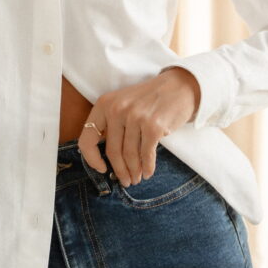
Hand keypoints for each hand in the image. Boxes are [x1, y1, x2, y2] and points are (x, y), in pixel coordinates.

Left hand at [79, 68, 200, 186]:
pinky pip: (146, 154)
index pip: (87, 138)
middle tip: (126, 181)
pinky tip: (147, 173)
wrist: (179, 86)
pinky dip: (147, 167)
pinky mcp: (153, 126)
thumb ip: (112, 125)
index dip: (91, 159)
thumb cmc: (149, 99)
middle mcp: (117, 109)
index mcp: (104, 104)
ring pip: (129, 155)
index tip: (102, 168)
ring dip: (134, 171)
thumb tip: (107, 160)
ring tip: (137, 178)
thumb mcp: (123, 103)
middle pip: (112, 151)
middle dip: (119, 171)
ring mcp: (135, 117)